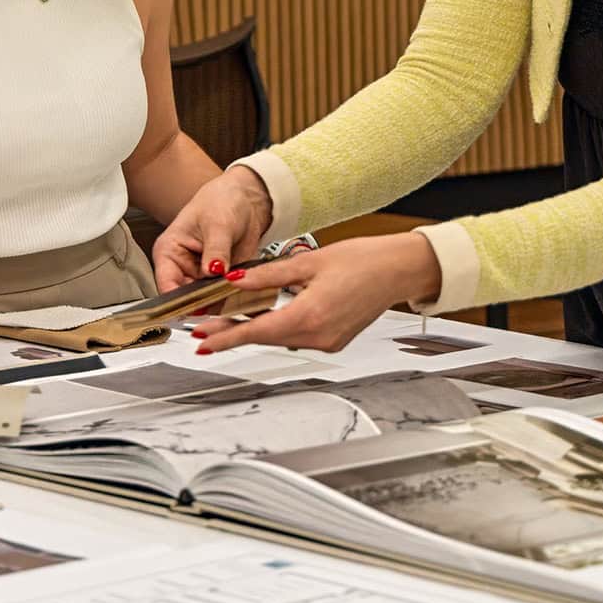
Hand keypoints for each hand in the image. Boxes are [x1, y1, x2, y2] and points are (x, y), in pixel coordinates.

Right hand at [153, 168, 273, 290]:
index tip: (197, 305)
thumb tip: (213, 271)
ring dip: (220, 300)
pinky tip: (243, 291)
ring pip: (206, 302)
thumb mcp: (218, 224)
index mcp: (169, 252)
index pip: (166, 284)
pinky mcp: (220, 280)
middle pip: (186, 298)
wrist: (246, 199)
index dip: (178, 300)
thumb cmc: (221, 201)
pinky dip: (233, 297)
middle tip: (222, 296)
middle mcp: (182, 268)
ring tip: (235, 290)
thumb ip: (215, 250)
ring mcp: (202, 276)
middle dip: (204, 302)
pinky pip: (224, 297)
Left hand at [189, 232, 442, 353]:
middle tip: (206, 330)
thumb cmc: (363, 260)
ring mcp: (327, 342)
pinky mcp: (333, 340)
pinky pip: (297, 336)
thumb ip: (269, 274)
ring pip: (280, 338)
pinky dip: (278, 328)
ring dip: (255, 330)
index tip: (204, 342)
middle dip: (234, 333)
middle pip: (265, 338)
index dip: (227, 338)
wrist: (398, 270)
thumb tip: (236, 279)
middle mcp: (319, 335)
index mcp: (310, 314)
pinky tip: (265, 317)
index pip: (257, 331)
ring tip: (229, 321)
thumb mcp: (309, 261)